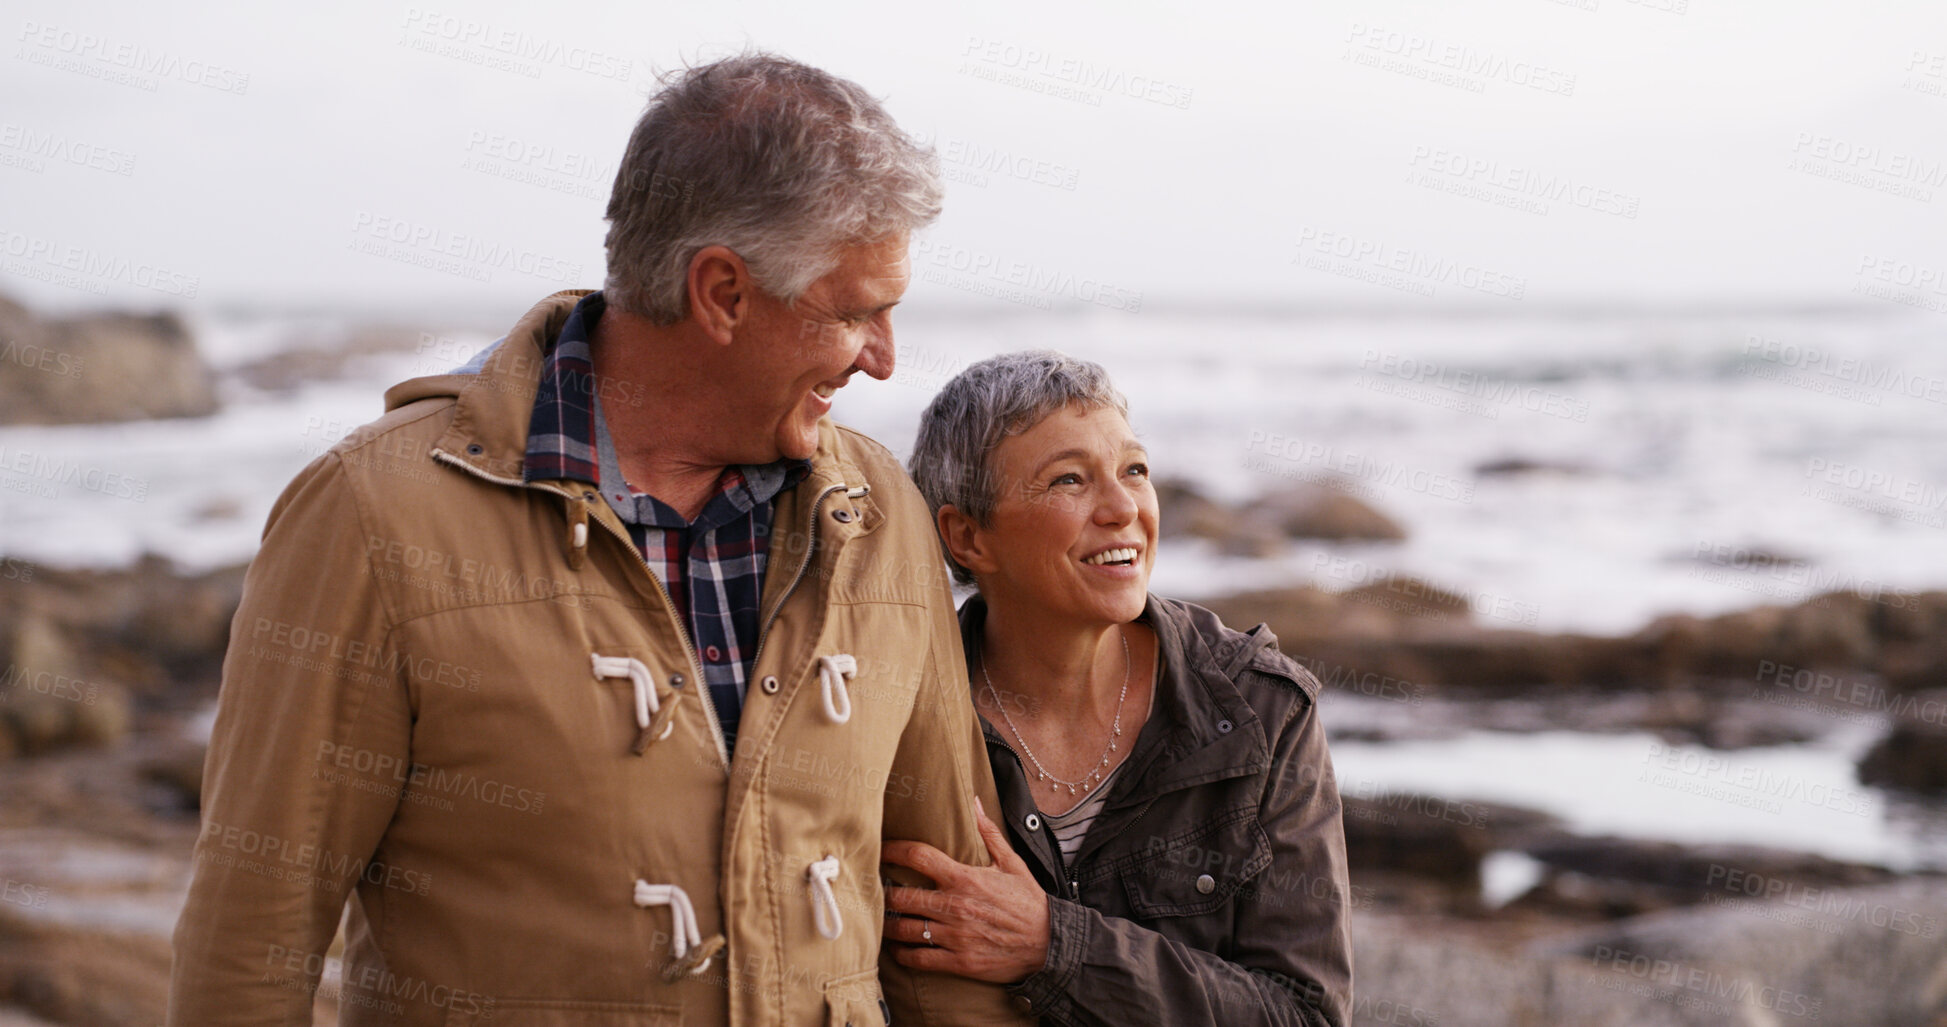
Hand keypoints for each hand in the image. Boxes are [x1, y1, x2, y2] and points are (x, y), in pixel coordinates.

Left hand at [881, 798, 1051, 983]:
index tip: (880, 850)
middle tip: (874, 891)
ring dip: (888, 924)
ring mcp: (954, 936)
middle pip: (901, 896)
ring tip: (881, 919)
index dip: (893, 850)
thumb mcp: (1012, 863)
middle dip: (883, 893)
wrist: (1049, 943)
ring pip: (905, 929)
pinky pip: (918, 958)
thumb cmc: (1028, 902)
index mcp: (964, 878)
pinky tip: (897, 949)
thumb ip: (988, 833)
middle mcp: (954, 906)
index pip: (918, 856)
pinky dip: (902, 954)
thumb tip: (976, 803)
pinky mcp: (958, 961)